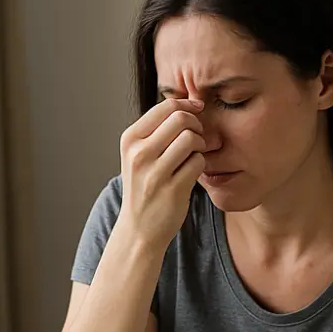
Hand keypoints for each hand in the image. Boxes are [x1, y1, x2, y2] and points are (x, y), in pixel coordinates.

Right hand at [116, 97, 207, 251]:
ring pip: (191, 139)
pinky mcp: (172, 190)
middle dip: (196, 124)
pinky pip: (198, 162)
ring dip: (201, 144)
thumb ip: (157, 131)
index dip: (188, 105)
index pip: (166, 107)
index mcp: (130, 139)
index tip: (198, 111)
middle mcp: (139, 154)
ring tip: (196, 154)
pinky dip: (202, 163)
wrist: (140, 228)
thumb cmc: (145, 187)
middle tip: (199, 137)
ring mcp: (155, 173)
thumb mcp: (139, 155)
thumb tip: (184, 102)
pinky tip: (195, 170)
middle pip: (180, 119)